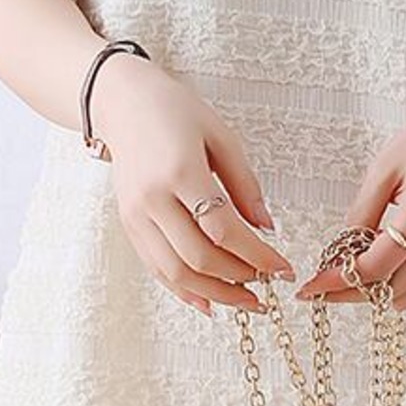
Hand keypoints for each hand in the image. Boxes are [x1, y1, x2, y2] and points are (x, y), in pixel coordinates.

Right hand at [90, 52, 294, 316]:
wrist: (123, 104)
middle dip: (239, 278)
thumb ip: (244, 184)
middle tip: (268, 285)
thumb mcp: (221, 136)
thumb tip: (267, 228)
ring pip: (175, 271)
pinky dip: (184, 290)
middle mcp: (152, 198)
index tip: (282, 268)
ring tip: (246, 301)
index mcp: (179, 172)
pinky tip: (210, 301)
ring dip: (214, 293)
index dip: (257, 255)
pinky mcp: (129, 225)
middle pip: (198, 256)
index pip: (223, 229)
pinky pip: (156, 268)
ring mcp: (135, 215)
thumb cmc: (175, 112)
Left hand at [291, 112, 405, 313]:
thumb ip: (361, 214)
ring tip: (359, 268)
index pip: (375, 267)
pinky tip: (389, 271)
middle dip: (352, 291)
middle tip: (327, 281)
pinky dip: (405, 294)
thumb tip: (340, 253)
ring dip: (379, 293)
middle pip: (390, 291)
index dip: (339, 280)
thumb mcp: (382, 172)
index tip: (312, 286)